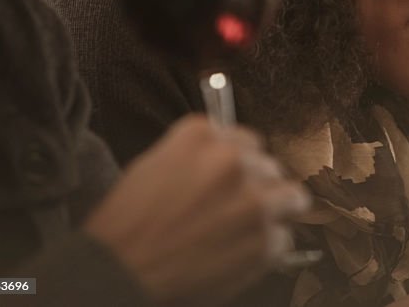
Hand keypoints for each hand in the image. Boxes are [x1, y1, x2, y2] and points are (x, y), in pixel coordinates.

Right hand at [84, 115, 310, 305]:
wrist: (117, 274)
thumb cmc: (125, 226)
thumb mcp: (153, 166)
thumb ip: (197, 155)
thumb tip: (231, 158)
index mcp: (202, 135)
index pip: (245, 139)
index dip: (241, 163)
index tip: (235, 178)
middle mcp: (233, 159)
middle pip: (269, 166)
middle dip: (257, 187)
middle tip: (236, 209)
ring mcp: (253, 198)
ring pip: (291, 196)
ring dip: (275, 212)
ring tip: (248, 230)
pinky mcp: (264, 238)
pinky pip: (283, 237)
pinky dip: (266, 249)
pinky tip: (237, 256)